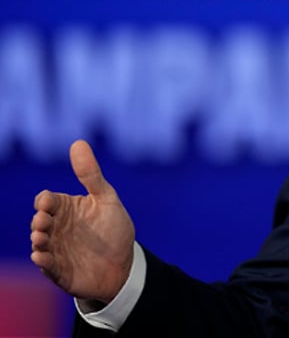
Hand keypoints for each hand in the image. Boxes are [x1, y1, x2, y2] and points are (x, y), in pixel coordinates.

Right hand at [30, 140, 135, 303]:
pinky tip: (42, 257)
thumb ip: (91, 174)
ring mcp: (57, 250)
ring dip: (38, 241)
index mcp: (66, 209)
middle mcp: (57, 229)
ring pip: (39, 244)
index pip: (47, 201)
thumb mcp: (106, 198)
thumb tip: (78, 142)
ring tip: (40, 238)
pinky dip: (43, 262)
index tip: (48, 203)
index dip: (45, 202)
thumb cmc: (114, 229)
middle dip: (39, 221)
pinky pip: (47, 267)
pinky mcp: (60, 271)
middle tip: (44, 222)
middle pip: (39, 221)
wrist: (125, 264)